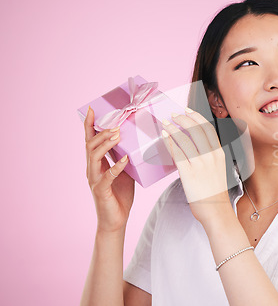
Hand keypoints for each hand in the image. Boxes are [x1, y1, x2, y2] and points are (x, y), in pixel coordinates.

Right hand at [84, 106, 134, 232]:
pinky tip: (125, 159)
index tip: (91, 109)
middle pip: (90, 145)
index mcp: (96, 163)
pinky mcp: (101, 190)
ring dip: (105, 144)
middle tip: (115, 124)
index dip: (89, 125)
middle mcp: (92, 169)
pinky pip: (107, 176)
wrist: (115, 220)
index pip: (90, 140)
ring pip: (94, 156)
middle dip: (101, 132)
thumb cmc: (120, 194)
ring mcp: (95, 179)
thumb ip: (124, 157)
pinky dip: (116, 166)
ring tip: (117, 135)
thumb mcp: (124, 171)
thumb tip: (135, 141)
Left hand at [161, 108, 230, 223]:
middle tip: (173, 115)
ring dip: (173, 127)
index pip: (208, 128)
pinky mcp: (189, 172)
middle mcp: (211, 156)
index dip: (196, 117)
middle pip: (196, 129)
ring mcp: (201, 164)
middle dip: (183, 119)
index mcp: (219, 154)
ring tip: (164, 123)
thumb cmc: (214, 193)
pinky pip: (177, 152)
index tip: (187, 110)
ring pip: (185, 138)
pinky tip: (164, 136)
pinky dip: (170, 141)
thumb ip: (209, 157)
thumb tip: (195, 147)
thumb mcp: (218, 170)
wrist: (216, 211)